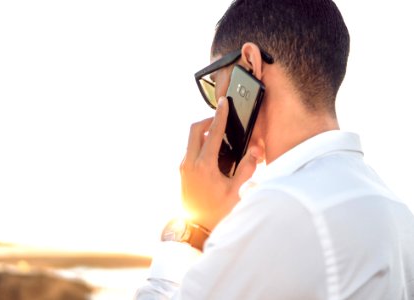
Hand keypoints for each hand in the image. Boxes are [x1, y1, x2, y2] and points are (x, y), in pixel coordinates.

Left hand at [180, 97, 262, 231]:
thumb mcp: (236, 191)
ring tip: (220, 137)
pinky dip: (200, 144)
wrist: (196, 228)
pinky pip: (190, 149)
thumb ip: (247, 168)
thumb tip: (254, 150)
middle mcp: (190, 163)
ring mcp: (184, 167)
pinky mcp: (182, 171)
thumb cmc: (216, 212)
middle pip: (195, 130)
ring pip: (191, 139)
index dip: (220, 115)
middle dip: (208, 120)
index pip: (212, 133)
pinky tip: (214, 153)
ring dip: (203, 132)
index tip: (224, 103)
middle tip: (221, 121)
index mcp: (204, 165)